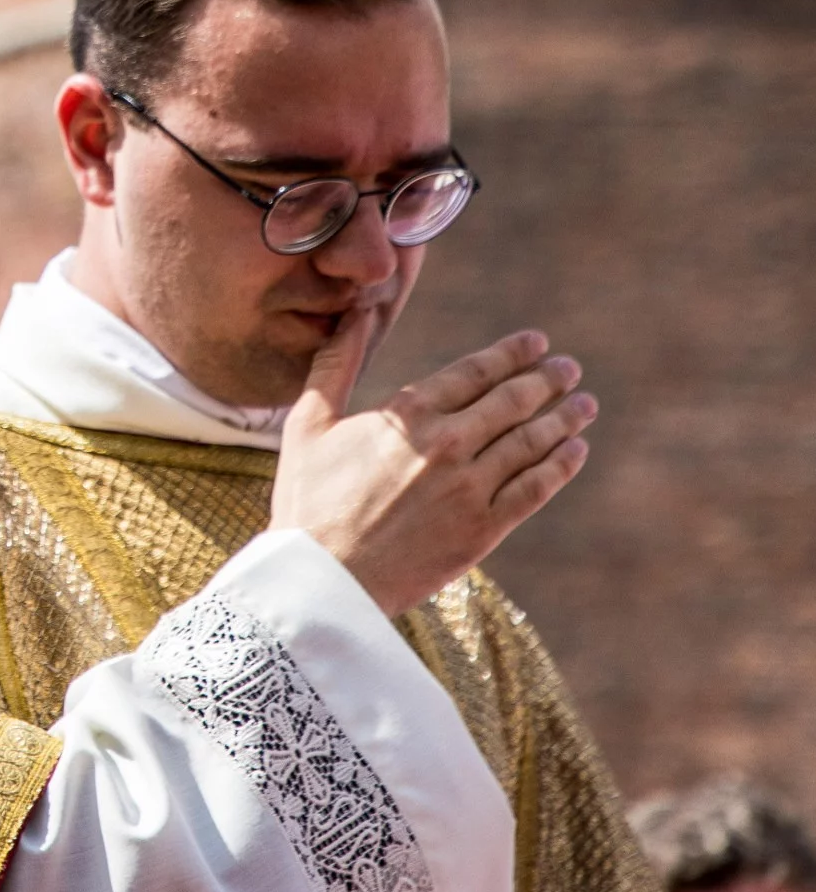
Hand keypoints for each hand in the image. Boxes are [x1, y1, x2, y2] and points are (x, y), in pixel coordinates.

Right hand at [272, 313, 597, 615]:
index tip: (537, 342)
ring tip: (584, 403)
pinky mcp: (484, 529)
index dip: (511, 353)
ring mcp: (469, 487)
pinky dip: (560, 465)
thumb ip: (335, 364)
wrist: (324, 578)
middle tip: (569, 368)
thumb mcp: (307, 424)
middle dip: (547, 380)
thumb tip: (356, 312)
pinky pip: (535, 488)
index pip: (474, 371)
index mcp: (406, 415)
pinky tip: (575, 450)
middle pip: (512, 401)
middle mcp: (446, 444)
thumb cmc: (308, 500)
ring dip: (564, 418)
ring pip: (531, 441)